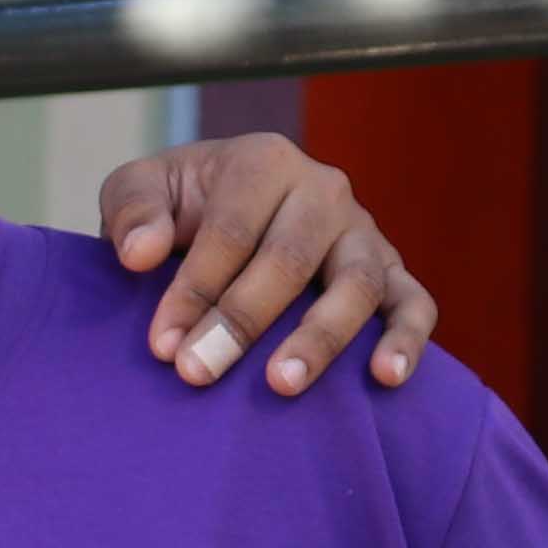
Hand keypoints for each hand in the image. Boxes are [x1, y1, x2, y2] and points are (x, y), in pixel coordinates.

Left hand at [93, 129, 428, 394]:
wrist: (222, 213)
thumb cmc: (181, 208)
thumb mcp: (140, 191)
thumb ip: (133, 211)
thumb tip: (140, 254)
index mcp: (263, 162)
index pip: (231, 230)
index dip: (194, 289)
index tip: (162, 347)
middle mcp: (322, 191)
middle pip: (289, 258)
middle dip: (241, 320)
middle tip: (198, 372)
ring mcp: (363, 232)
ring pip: (358, 283)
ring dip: (320, 337)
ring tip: (282, 385)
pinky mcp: (392, 272)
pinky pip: (414, 303)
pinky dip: (408, 339)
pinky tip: (386, 378)